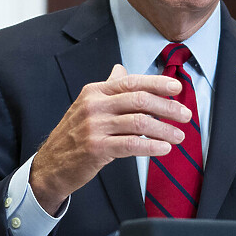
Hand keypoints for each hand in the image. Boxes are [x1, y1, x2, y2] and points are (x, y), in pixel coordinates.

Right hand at [29, 64, 190, 213]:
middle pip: (139, 100)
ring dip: (164, 129)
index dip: (157, 83)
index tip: (177, 88)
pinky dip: (151, 146)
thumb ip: (108, 88)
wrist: (49, 166)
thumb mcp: (87, 105)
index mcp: (95, 91)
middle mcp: (94, 105)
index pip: (132, 82)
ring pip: (139, 122)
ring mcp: (94, 127)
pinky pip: (131, 145)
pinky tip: (164, 149)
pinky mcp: (96, 148)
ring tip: (179, 136)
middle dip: (167, 107)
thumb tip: (122, 69)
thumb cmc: (74, 135)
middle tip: (185, 115)